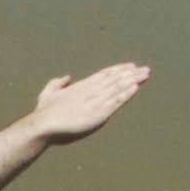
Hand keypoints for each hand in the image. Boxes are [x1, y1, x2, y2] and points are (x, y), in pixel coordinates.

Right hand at [30, 62, 150, 142]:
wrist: (43, 125)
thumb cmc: (44, 112)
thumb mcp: (49, 93)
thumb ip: (58, 83)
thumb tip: (67, 77)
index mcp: (81, 86)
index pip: (104, 74)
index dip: (118, 69)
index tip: (130, 66)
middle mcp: (91, 90)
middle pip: (115, 78)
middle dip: (131, 73)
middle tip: (145, 69)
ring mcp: (96, 101)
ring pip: (118, 87)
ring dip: (133, 80)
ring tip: (145, 74)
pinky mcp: (99, 113)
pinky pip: (116, 101)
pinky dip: (126, 94)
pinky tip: (136, 87)